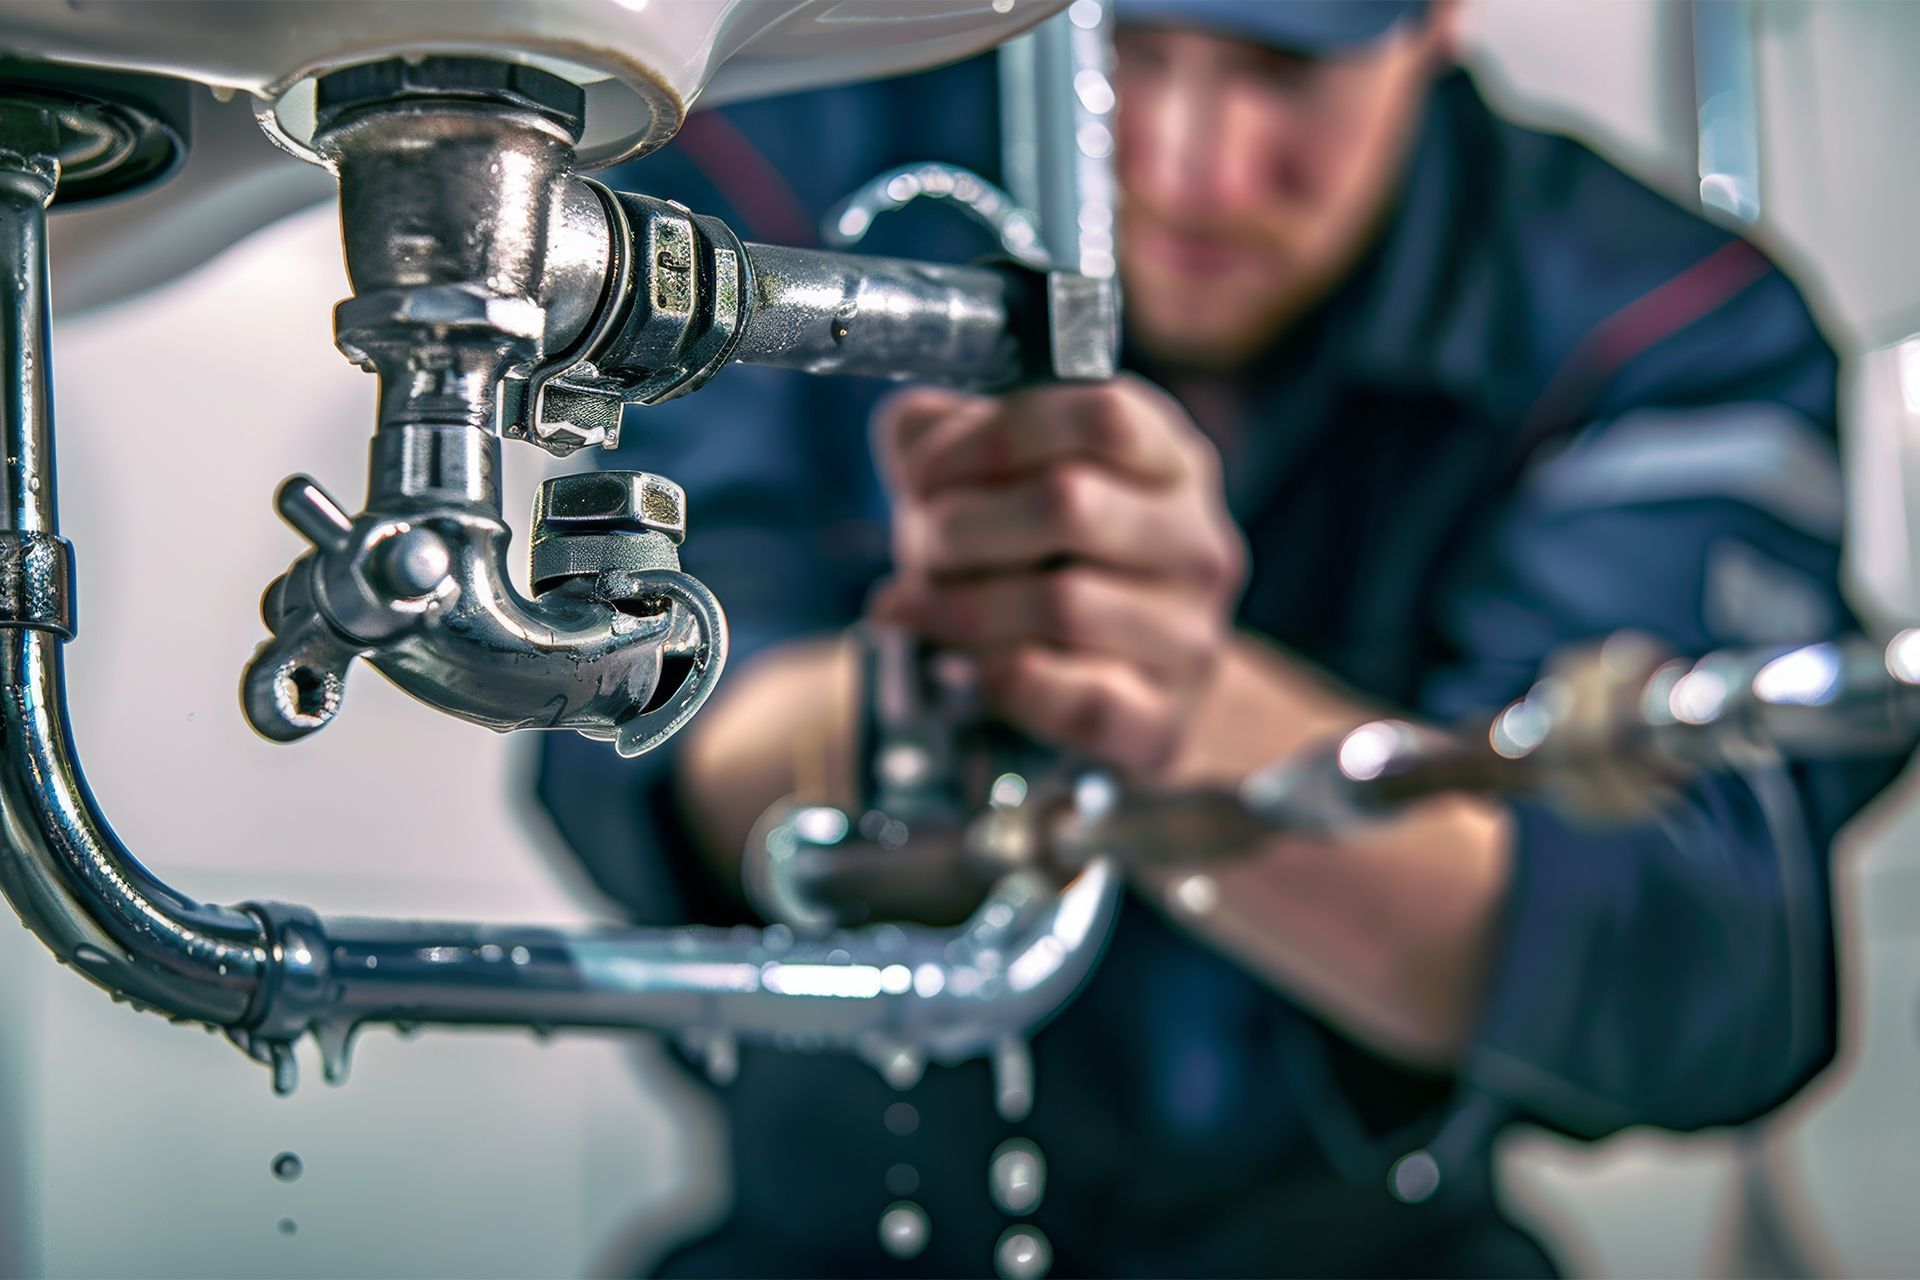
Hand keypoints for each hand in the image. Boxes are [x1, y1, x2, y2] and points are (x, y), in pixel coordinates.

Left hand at [871, 376, 1245, 776]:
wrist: (1115, 687)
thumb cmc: (1042, 564)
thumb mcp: (997, 482)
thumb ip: (944, 437)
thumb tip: (910, 429)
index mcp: (1169, 462)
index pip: (1101, 415)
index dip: (992, 437)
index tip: (926, 476)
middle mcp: (1198, 544)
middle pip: (1069, 502)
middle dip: (961, 528)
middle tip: (918, 551)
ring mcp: (1191, 638)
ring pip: (1062, 603)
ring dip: (961, 607)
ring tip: (915, 610)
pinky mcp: (1163, 722)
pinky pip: (1078, 698)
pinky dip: (1001, 681)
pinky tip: (961, 670)